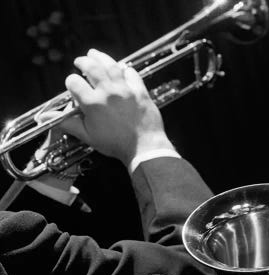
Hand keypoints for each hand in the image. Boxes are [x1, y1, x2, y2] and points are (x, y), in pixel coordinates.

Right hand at [58, 49, 173, 166]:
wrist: (145, 147)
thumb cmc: (116, 144)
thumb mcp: (87, 136)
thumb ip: (67, 122)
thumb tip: (45, 117)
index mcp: (92, 103)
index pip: (74, 82)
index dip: (71, 82)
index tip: (73, 85)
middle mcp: (108, 92)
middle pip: (91, 67)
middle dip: (83, 61)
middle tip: (80, 61)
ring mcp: (125, 90)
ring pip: (111, 65)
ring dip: (101, 57)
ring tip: (94, 54)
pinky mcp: (140, 91)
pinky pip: (131, 73)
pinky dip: (124, 68)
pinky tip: (120, 68)